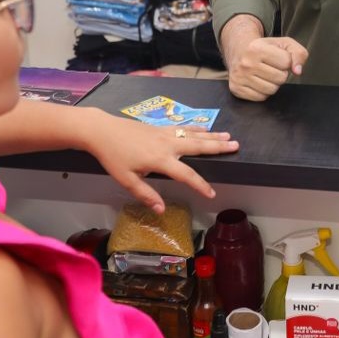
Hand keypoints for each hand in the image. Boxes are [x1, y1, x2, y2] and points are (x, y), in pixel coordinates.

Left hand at [80, 111, 238, 211]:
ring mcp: (164, 133)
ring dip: (212, 135)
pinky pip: (183, 127)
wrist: (102, 131)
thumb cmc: (113, 157)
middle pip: (198, 146)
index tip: (211, 193)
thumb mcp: (127, 180)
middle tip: (236, 146)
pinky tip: (204, 128)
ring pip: (193, 134)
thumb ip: (146, 194)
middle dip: (218, 147)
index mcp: (161, 159)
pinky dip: (196, 128)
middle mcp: (168, 144)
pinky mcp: (160, 127)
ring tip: (228, 136)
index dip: (200, 185)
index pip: (187, 174)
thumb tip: (162, 210)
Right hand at [227, 35, 307, 101]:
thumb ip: (298, 53)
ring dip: (273, 84)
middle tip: (272, 68)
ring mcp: (240, 77)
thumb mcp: (283, 44)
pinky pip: (261, 98)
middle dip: (280, 74)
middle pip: (280, 78)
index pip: (286, 62)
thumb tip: (298, 71)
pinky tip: (258, 81)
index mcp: (257, 48)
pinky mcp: (237, 89)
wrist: (239, 52)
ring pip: (271, 90)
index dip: (287, 62)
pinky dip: (263, 92)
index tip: (278, 59)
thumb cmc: (264, 49)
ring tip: (265, 74)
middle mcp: (246, 63)